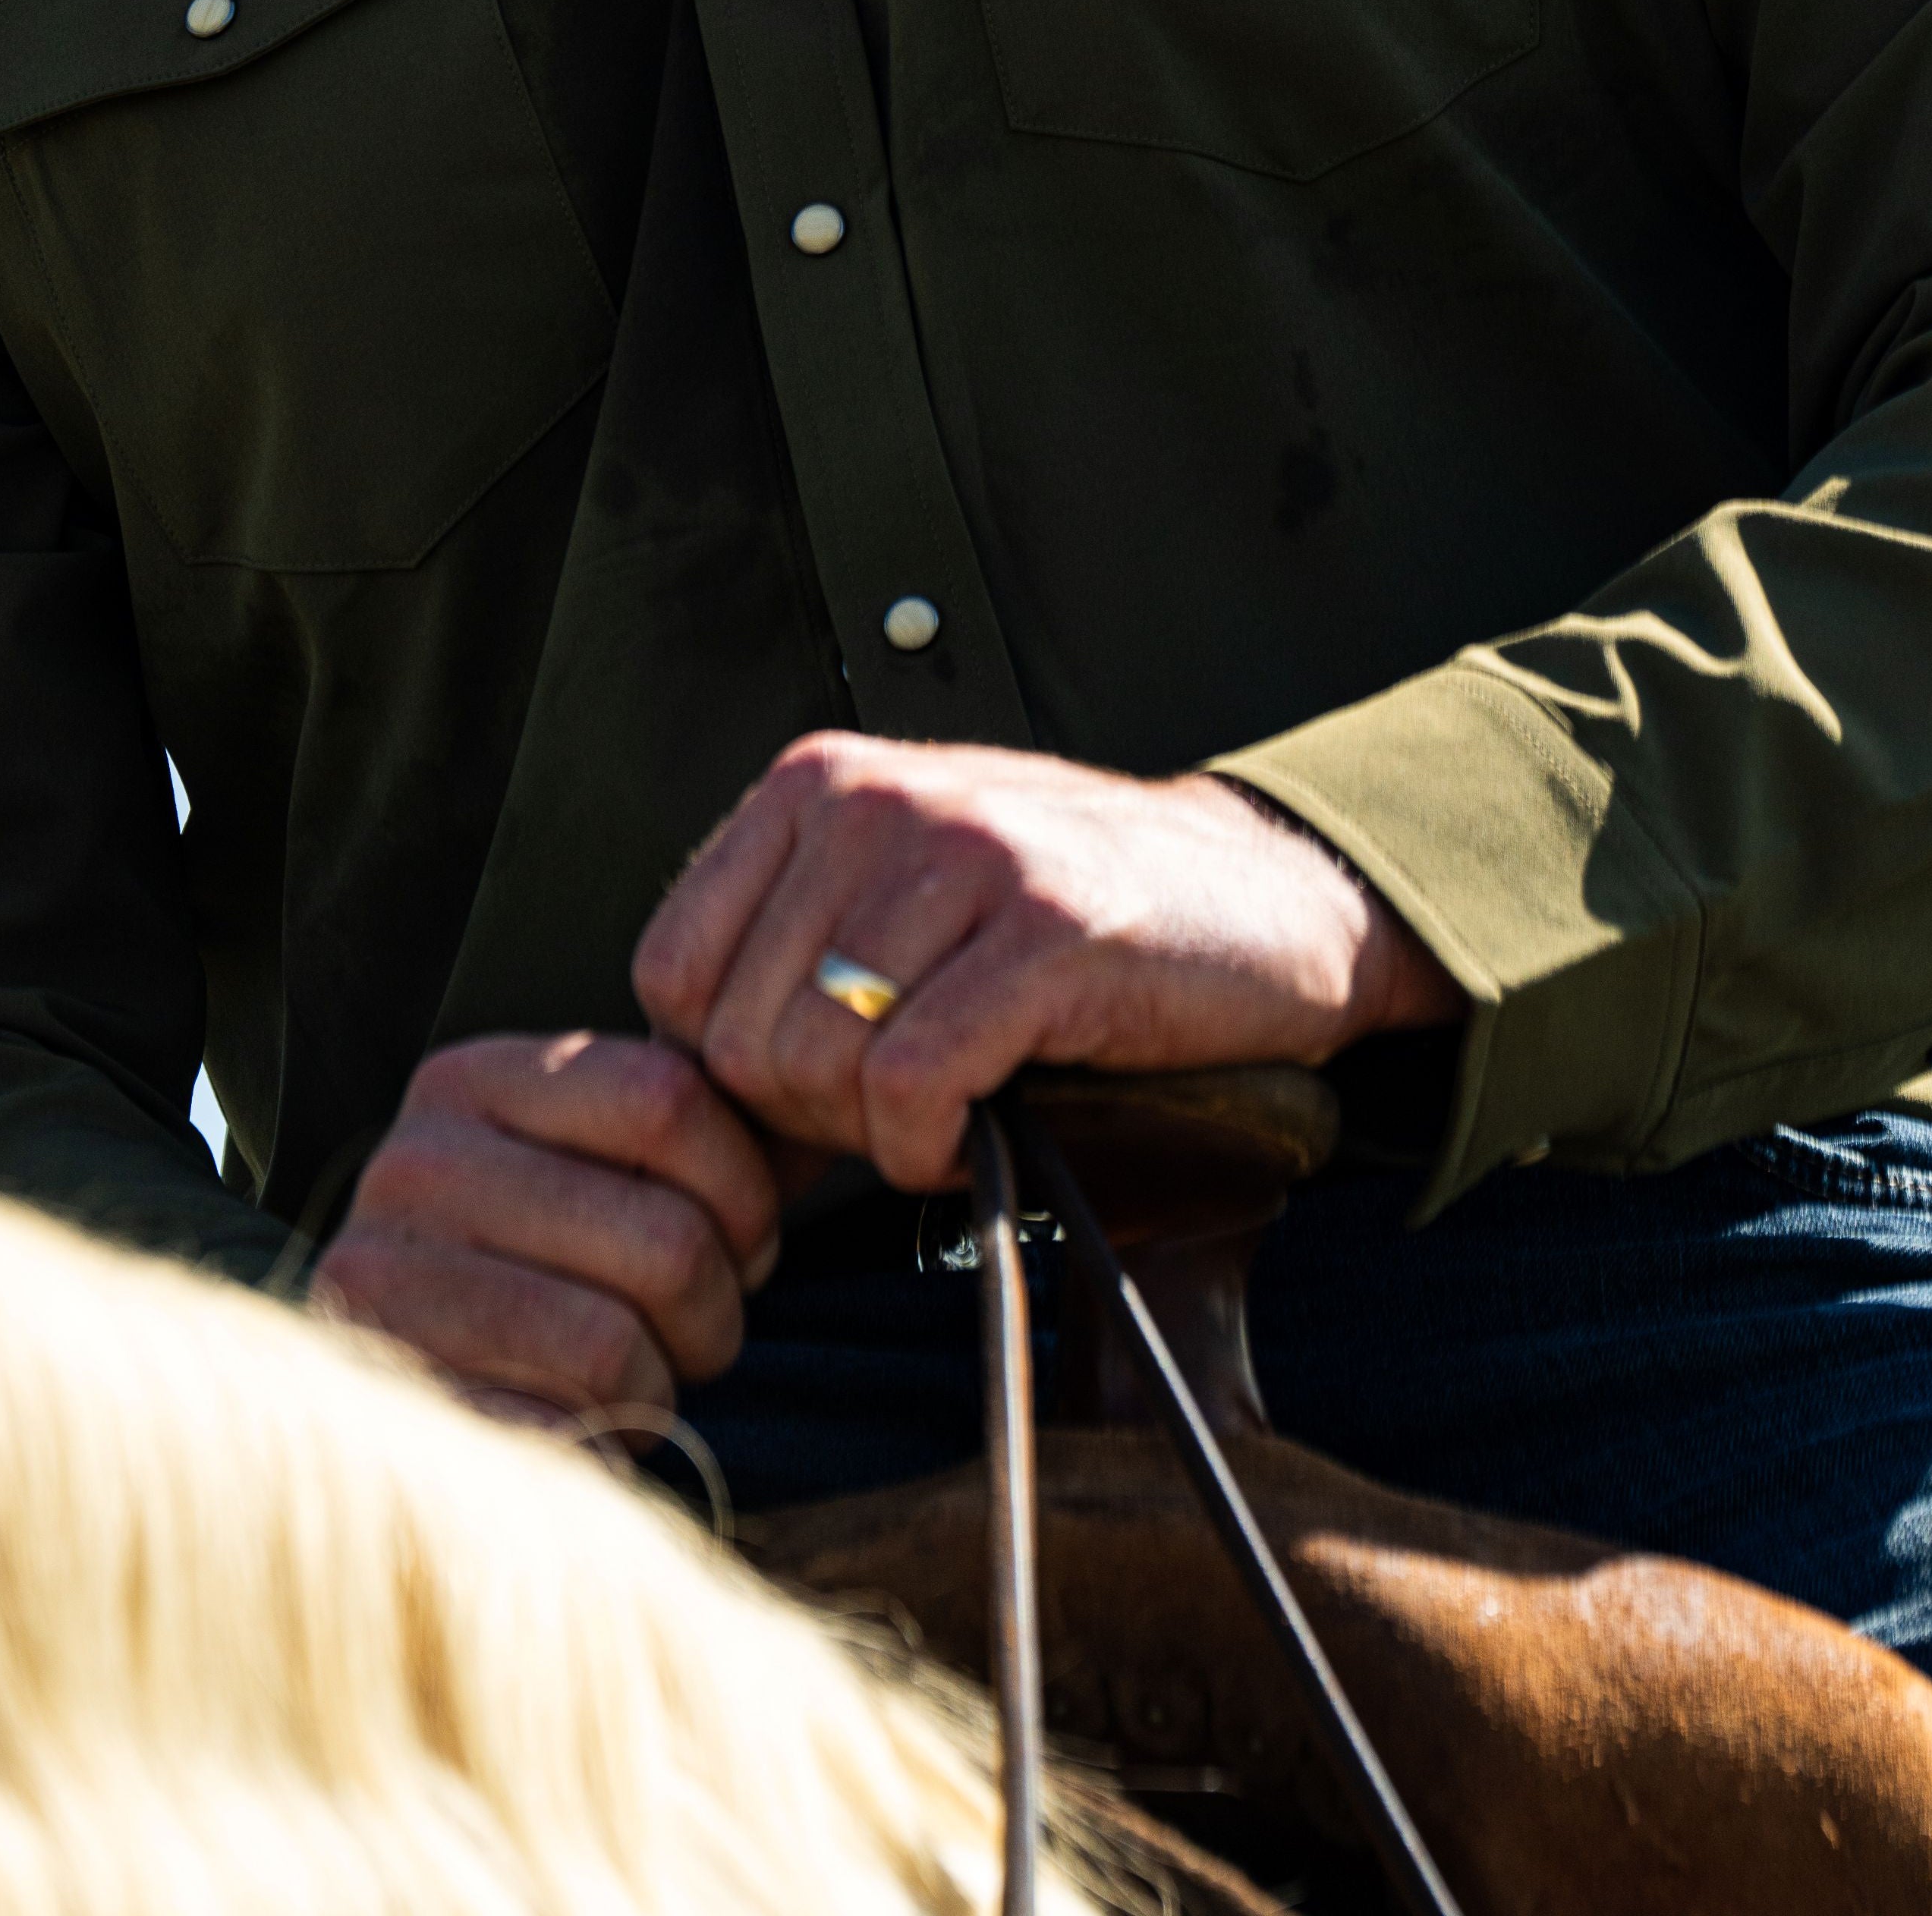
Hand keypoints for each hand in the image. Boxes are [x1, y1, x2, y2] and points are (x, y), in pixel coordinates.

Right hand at [309, 1026, 796, 1436]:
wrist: (413, 1426)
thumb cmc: (541, 1275)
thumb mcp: (594, 1168)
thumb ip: (683, 1129)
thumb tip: (813, 1107)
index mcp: (469, 1082)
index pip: (665, 1095)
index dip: (743, 1183)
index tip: (744, 1237)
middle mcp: (413, 1167)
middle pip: (664, 1235)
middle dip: (714, 1305)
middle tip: (693, 1330)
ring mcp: (387, 1288)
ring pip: (616, 1342)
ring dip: (659, 1381)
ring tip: (632, 1376)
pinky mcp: (398, 1406)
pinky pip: (560, 1432)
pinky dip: (601, 1441)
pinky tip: (579, 1424)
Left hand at [630, 735, 1459, 1193]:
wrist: (1260, 892)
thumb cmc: (1061, 918)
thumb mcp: (899, 893)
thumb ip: (787, 961)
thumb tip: (680, 1109)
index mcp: (817, 783)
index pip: (671, 973)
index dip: (728, 1073)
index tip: (812, 1097)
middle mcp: (874, 802)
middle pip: (739, 1040)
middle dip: (806, 1119)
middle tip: (895, 1111)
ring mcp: (964, 861)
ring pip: (816, 1068)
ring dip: (873, 1137)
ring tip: (943, 1110)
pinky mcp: (1046, 936)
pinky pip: (913, 1088)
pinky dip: (931, 1148)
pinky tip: (976, 1133)